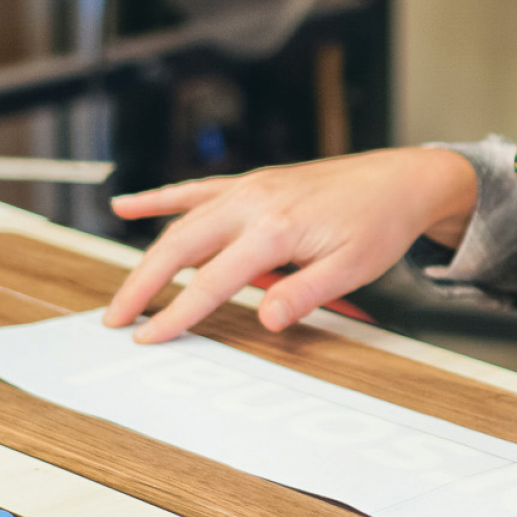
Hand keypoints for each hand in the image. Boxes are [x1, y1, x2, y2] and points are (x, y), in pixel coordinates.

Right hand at [101, 148, 478, 342]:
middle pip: (180, 247)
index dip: (177, 312)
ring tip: (123, 292)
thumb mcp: (353, 268)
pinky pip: (196, 190)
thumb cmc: (379, 225)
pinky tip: (126, 206)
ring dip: (148, 255)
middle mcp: (253, 202)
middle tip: (115, 320)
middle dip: (143, 285)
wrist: (400, 180)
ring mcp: (249, 188)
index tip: (148, 337)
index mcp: (275, 228)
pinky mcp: (252, 182)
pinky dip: (160, 199)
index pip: (212, 280)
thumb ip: (304, 293)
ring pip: (182, 222)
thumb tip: (265, 320)